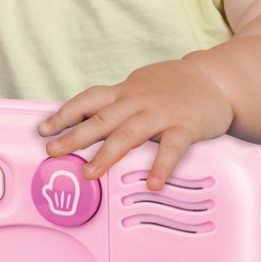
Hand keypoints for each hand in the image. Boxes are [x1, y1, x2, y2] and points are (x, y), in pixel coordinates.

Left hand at [38, 58, 233, 189]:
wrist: (216, 78)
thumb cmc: (174, 85)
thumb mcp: (140, 85)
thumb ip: (116, 102)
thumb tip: (84, 118)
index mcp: (126, 92)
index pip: (89, 99)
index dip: (65, 114)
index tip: (44, 129)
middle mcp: (139, 101)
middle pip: (102, 119)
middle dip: (75, 136)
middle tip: (54, 151)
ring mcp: (162, 114)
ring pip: (129, 134)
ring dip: (107, 154)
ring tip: (89, 173)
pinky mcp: (186, 126)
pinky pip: (171, 148)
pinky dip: (160, 166)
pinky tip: (151, 183)